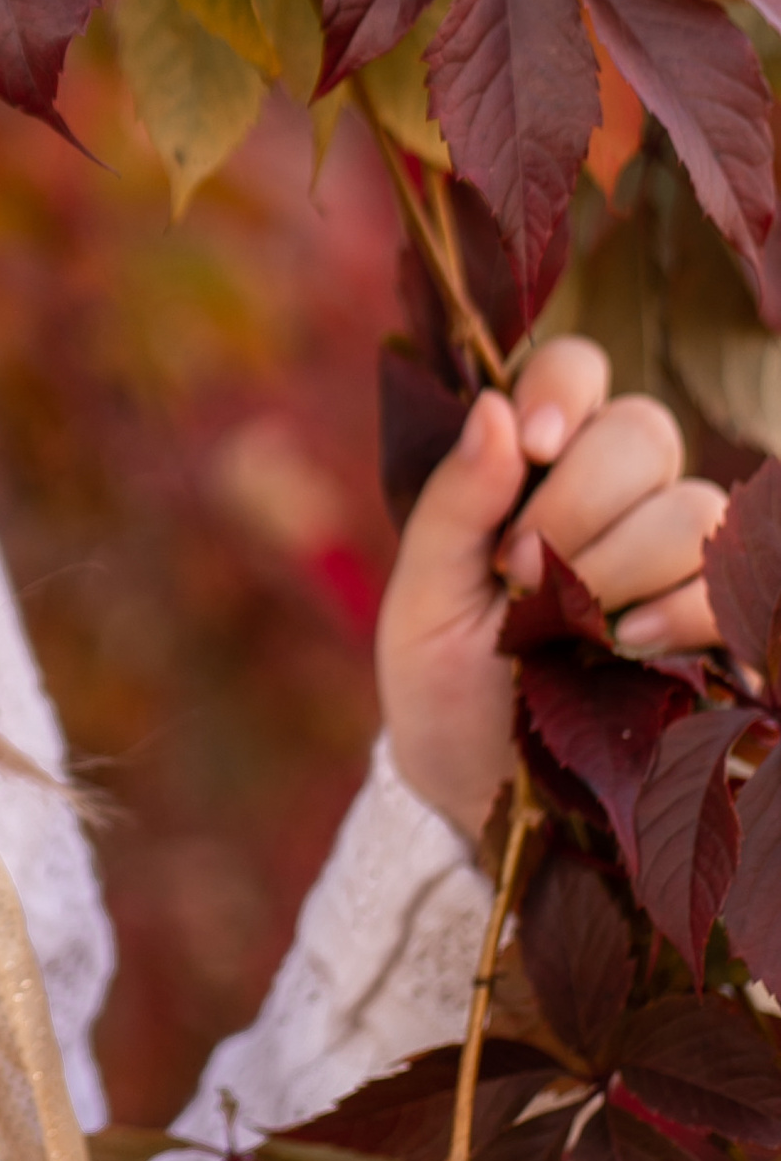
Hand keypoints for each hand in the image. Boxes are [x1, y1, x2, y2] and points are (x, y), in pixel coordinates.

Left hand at [376, 335, 726, 840]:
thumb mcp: (422, 599)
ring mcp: (671, 557)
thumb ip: (454, 504)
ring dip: (623, 561)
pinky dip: (688, 604)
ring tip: (570, 624)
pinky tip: (636, 642)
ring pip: (692, 504)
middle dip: (577, 503)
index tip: (534, 448)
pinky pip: (737, 580)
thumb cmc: (442, 684)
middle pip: (643, 431)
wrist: (482, 790)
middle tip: (521, 572)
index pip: (577, 369)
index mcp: (536, 465)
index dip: (563, 391)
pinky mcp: (716, 622)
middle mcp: (615, 493)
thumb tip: (492, 409)